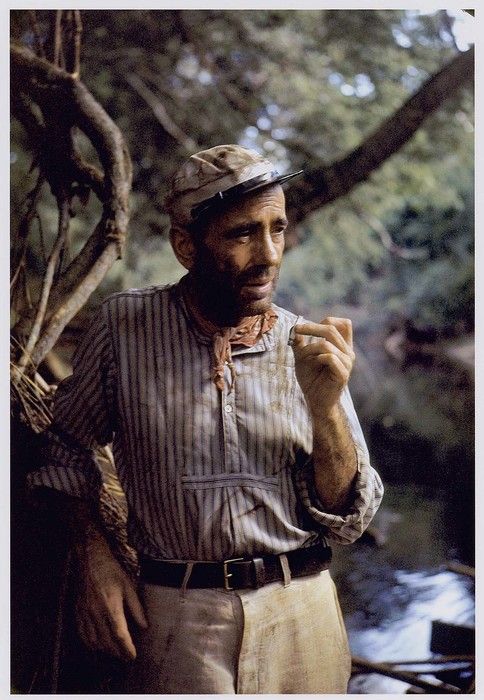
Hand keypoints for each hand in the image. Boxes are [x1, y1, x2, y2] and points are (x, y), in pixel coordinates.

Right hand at [75, 538, 147, 660]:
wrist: (90, 560)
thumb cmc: (111, 571)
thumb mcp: (128, 586)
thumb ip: (136, 608)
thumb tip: (144, 626)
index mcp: (111, 606)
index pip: (119, 635)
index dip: (126, 649)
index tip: (132, 656)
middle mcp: (97, 613)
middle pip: (107, 642)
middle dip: (118, 653)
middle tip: (126, 656)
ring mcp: (85, 614)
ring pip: (94, 641)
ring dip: (105, 650)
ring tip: (115, 651)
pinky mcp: (78, 613)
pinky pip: (83, 635)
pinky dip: (91, 643)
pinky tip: (98, 644)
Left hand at [291, 317, 354, 419]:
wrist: (315, 401)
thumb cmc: (311, 379)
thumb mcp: (303, 357)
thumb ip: (300, 343)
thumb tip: (294, 328)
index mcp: (342, 346)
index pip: (344, 324)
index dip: (326, 320)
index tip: (307, 326)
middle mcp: (348, 352)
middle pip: (332, 329)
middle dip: (311, 328)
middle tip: (296, 331)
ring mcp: (347, 363)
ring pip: (327, 344)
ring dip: (310, 348)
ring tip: (303, 358)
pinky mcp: (343, 374)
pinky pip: (330, 358)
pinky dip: (317, 358)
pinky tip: (313, 364)